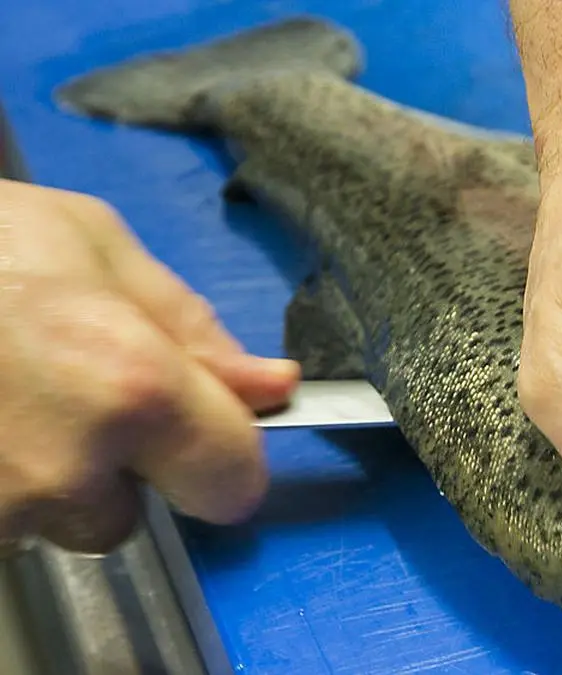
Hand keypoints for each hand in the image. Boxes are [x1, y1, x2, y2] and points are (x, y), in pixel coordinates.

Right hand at [0, 179, 298, 553]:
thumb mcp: (93, 245)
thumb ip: (193, 327)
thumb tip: (275, 387)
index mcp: (132, 388)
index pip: (235, 483)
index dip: (224, 457)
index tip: (201, 436)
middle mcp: (67, 469)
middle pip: (130, 511)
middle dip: (114, 463)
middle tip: (57, 386)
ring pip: (54, 522)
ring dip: (41, 474)